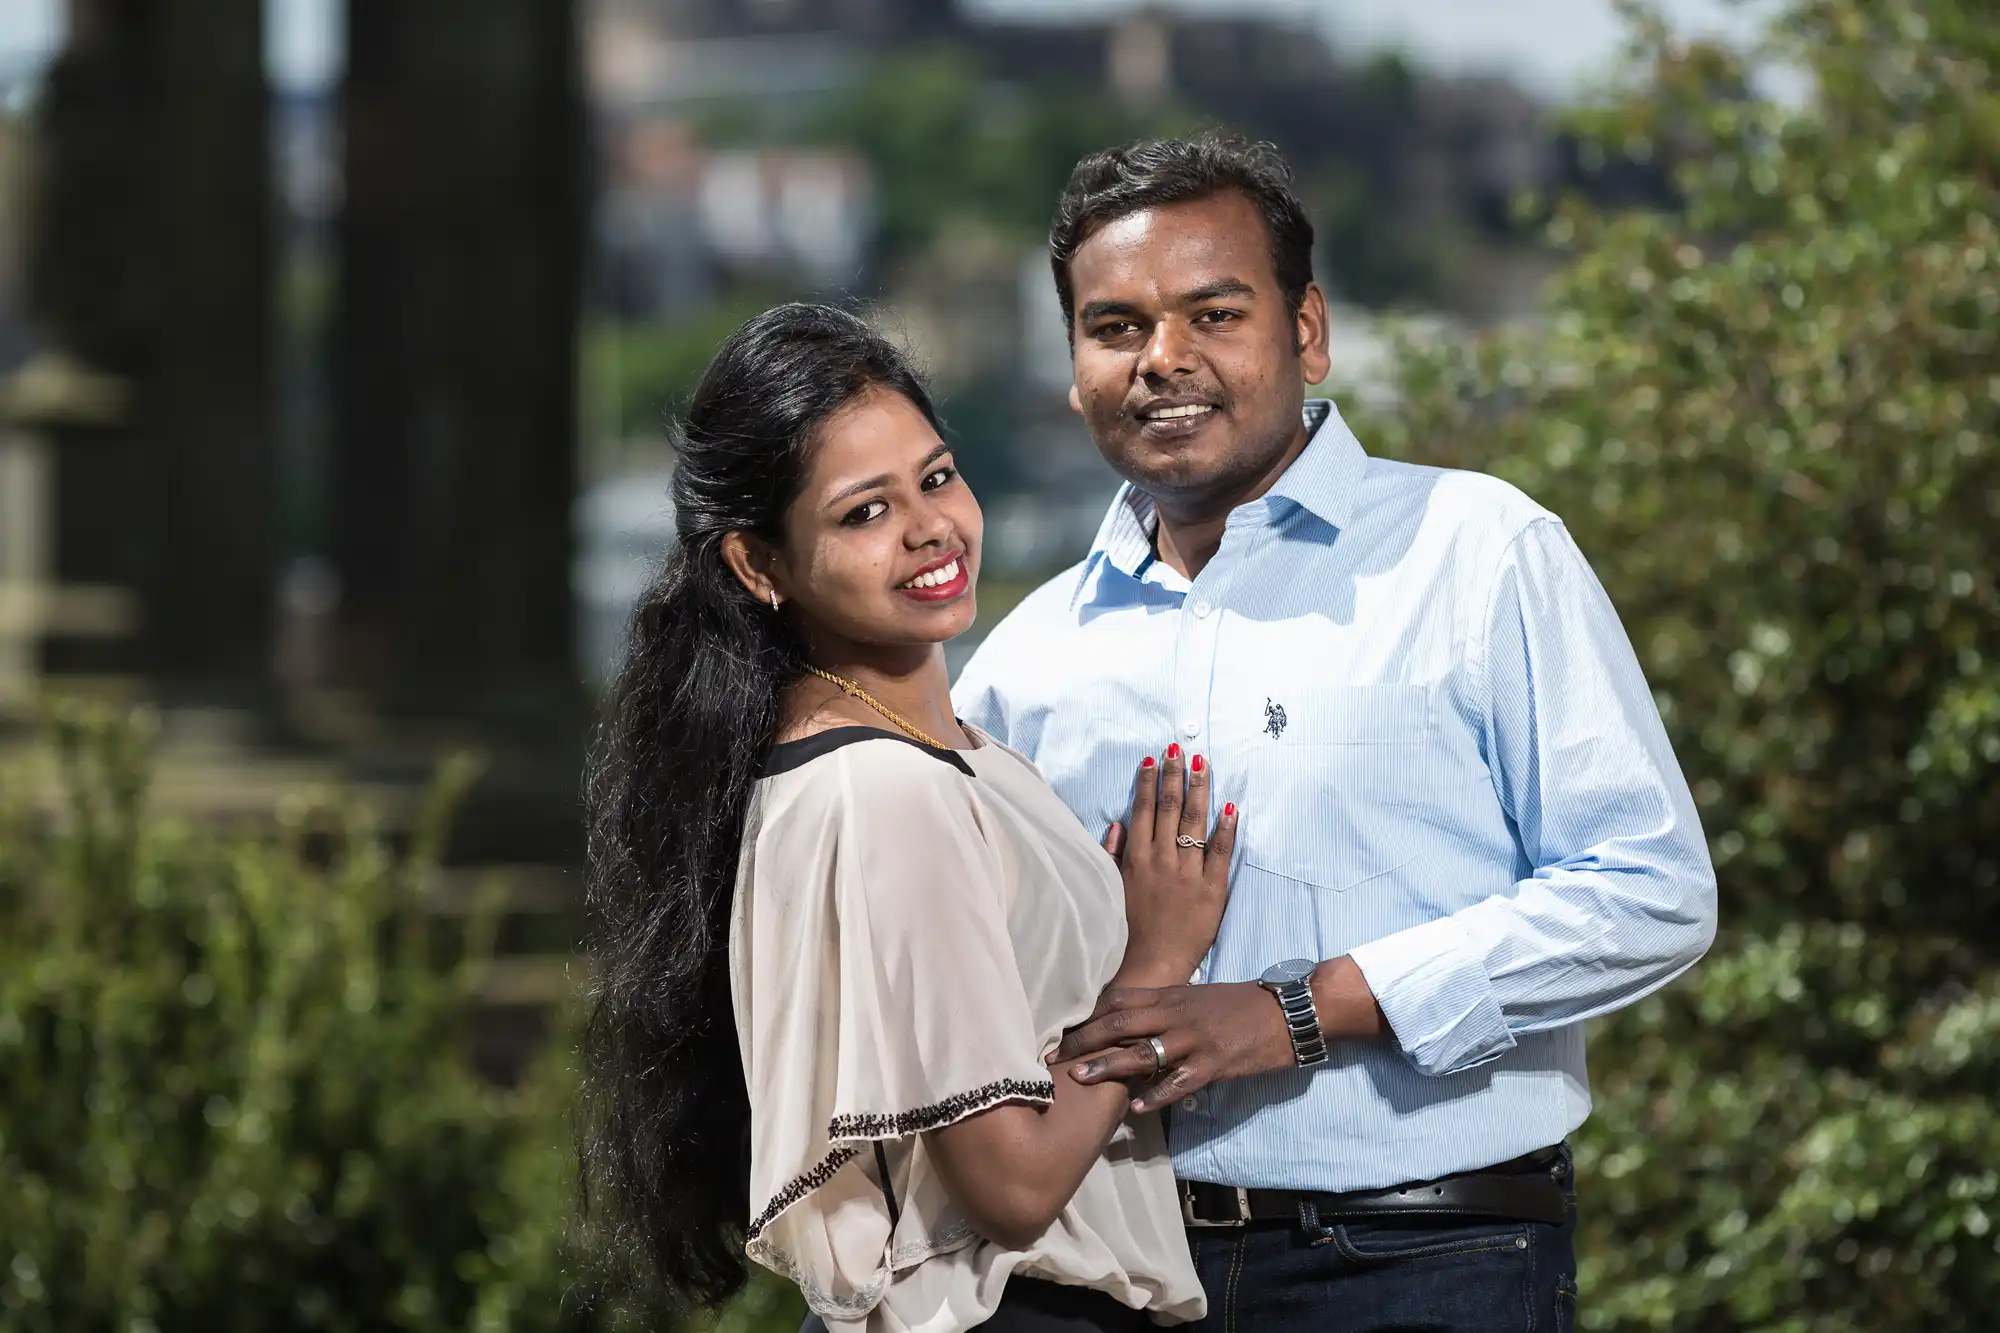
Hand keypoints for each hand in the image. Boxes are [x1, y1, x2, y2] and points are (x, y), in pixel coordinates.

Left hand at [1056, 983, 1295, 1113]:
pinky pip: (1179, 1082)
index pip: (1120, 1001)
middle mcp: (1177, 1015)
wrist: (1288, 1011)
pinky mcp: (1214, 1064)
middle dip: (1084, 1040)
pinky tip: (1136, 1109)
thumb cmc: (1243, 1004)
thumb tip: (1134, 1022)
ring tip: (1080, 1080)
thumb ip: (1167, 1007)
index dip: (1088, 1016)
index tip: (1063, 1030)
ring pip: (1142, 1052)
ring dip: (1108, 1067)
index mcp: (1173, 996)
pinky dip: (1156, 1095)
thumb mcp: (1200, 996)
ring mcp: (1194, 1040)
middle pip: (1120, 1024)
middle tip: (1054, 1056)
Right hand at [1099, 745, 1236, 989]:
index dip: (1148, 782)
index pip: (1143, 810)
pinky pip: (1221, 853)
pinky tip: (1231, 806)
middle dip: (1174, 775)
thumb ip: (1114, 855)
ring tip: (1202, 764)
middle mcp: (1163, 861)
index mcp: (1137, 860)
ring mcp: (1189, 874)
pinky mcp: (1213, 890)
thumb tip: (1117, 823)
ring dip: (1199, 790)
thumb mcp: (1112, 889)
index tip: (1152, 759)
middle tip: (1179, 748)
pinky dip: (1226, 828)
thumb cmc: (1127, 931)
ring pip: (1195, 823)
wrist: (1150, 966)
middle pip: (1169, 808)